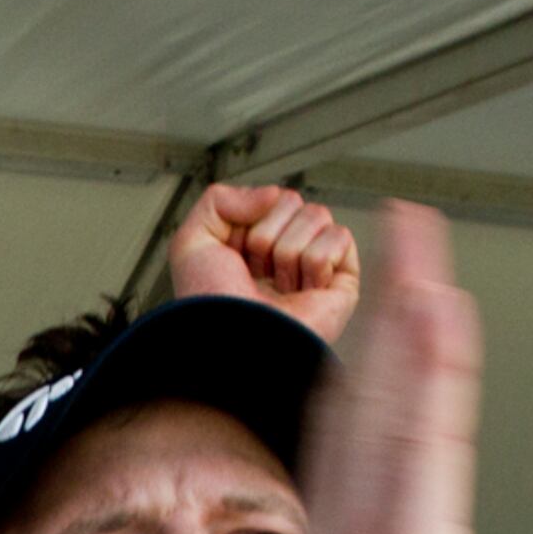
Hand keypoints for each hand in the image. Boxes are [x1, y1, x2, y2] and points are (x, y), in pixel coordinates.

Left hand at [169, 183, 359, 341]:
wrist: (232, 340)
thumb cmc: (211, 305)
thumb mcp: (191, 241)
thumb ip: (220, 199)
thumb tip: (273, 193)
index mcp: (253, 248)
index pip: (268, 198)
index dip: (248, 221)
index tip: (234, 254)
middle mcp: (285, 257)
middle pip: (293, 202)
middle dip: (267, 233)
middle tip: (255, 271)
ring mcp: (315, 269)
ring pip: (317, 216)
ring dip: (288, 250)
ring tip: (278, 286)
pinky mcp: (341, 284)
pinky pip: (340, 238)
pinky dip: (316, 261)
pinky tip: (303, 290)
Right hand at [264, 202, 485, 533]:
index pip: (359, 436)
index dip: (370, 356)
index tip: (388, 288)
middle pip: (360, 402)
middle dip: (377, 306)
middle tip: (398, 222)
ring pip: (383, 409)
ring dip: (401, 312)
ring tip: (421, 233)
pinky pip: (411, 450)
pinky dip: (417, 375)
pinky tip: (433, 312)